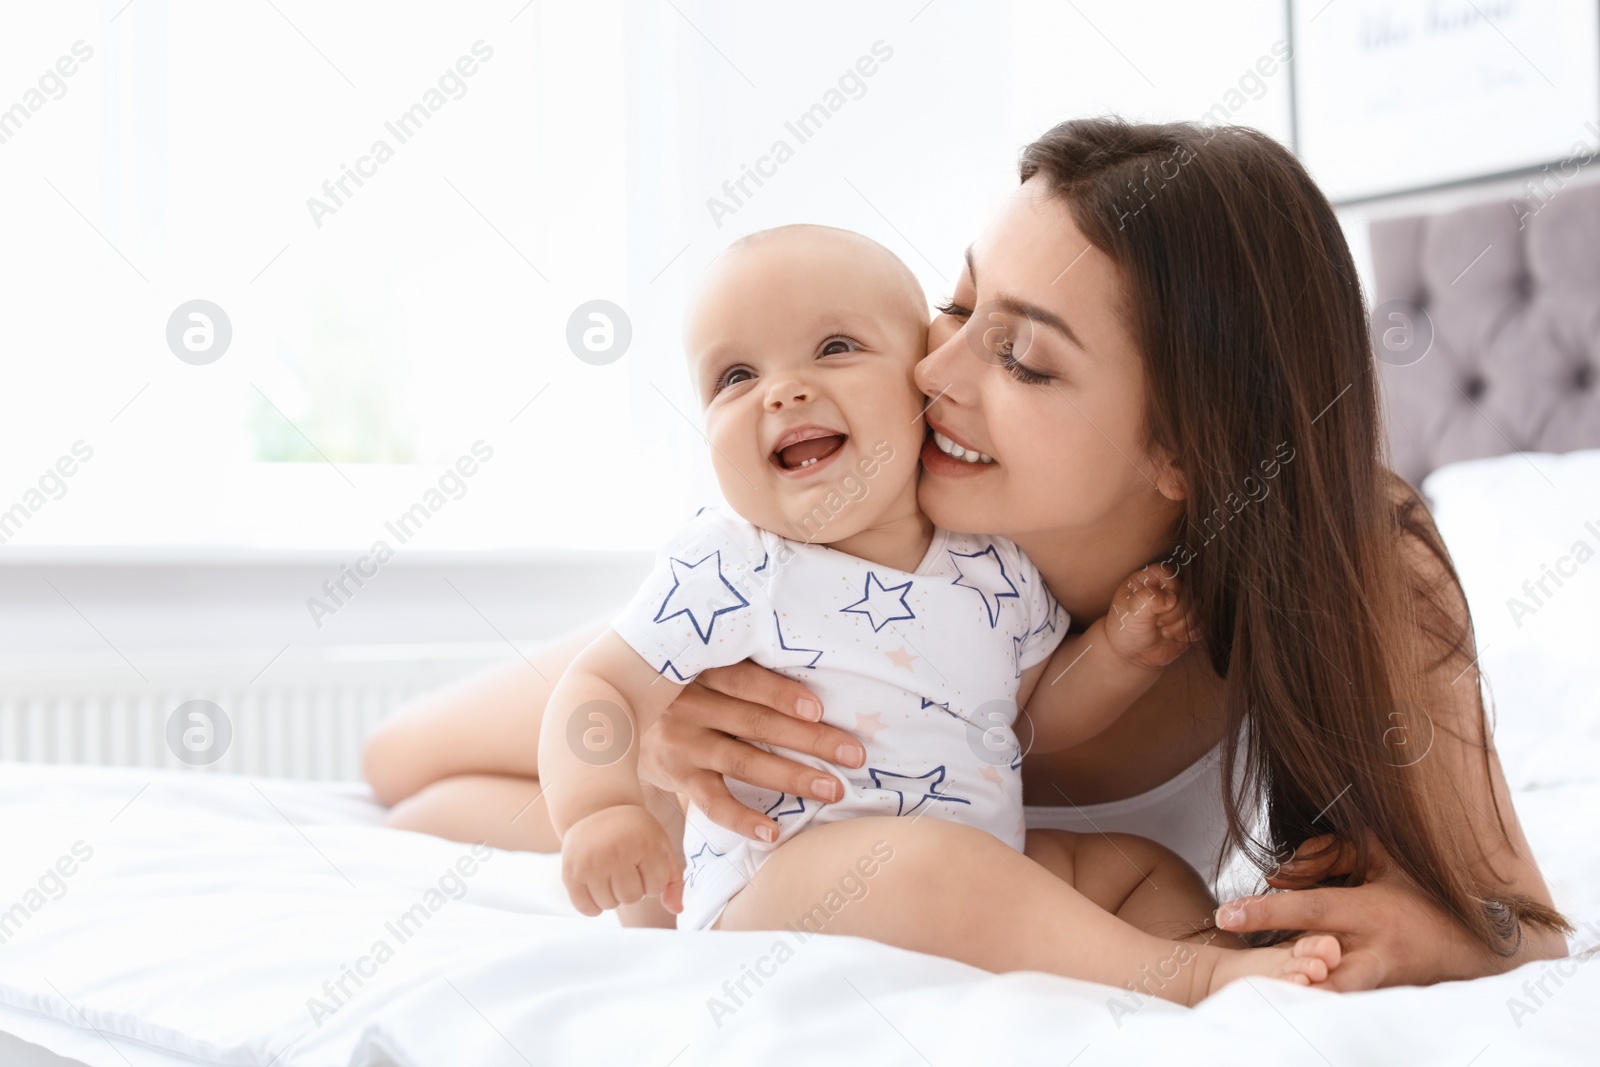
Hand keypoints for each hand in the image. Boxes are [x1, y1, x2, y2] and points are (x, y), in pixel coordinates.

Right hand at [561, 804, 683, 917]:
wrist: (598, 809)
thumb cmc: (636, 833)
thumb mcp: (661, 847)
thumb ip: (673, 879)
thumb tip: (677, 909)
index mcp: (643, 843)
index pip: (655, 887)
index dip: (652, 880)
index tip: (645, 863)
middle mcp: (615, 852)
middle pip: (631, 898)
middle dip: (633, 889)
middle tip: (626, 868)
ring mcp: (590, 862)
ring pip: (609, 904)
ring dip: (614, 896)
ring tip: (611, 874)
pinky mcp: (570, 872)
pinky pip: (585, 908)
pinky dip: (593, 906)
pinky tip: (597, 887)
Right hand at [637, 660, 865, 843]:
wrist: (622, 716)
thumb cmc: (687, 686)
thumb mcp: (701, 665)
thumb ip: (740, 667)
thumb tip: (814, 672)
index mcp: (700, 668)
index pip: (743, 679)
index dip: (781, 694)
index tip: (820, 709)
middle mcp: (687, 704)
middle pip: (755, 722)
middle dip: (809, 739)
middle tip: (853, 754)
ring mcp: (681, 743)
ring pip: (743, 761)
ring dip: (791, 776)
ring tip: (832, 789)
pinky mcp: (677, 777)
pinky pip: (712, 803)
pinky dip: (742, 819)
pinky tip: (773, 832)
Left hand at [1104, 564, 1198, 669]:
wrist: (1133, 654)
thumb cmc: (1126, 629)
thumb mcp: (1131, 613)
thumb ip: (1147, 600)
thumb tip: (1170, 598)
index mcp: (1149, 580)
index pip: (1168, 573)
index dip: (1167, 590)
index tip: (1157, 606)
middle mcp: (1167, 589)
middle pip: (1187, 591)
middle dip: (1174, 612)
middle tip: (1158, 623)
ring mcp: (1181, 604)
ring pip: (1198, 607)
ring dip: (1182, 624)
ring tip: (1165, 632)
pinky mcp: (1191, 621)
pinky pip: (1203, 623)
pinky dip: (1191, 633)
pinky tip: (1176, 638)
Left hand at [1215, 833, 1555, 988]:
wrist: (1482, 944)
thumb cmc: (1425, 888)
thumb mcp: (1384, 854)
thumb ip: (1330, 852)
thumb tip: (1281, 872)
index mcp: (1373, 911)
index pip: (1310, 910)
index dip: (1266, 910)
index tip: (1225, 915)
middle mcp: (1374, 953)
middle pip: (1317, 968)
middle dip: (1278, 974)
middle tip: (1234, 972)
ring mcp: (1378, 983)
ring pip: (1330, 995)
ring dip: (1297, 993)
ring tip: (1255, 991)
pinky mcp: (1381, 1000)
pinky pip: (1341, 1001)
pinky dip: (1316, 1000)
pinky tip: (1284, 998)